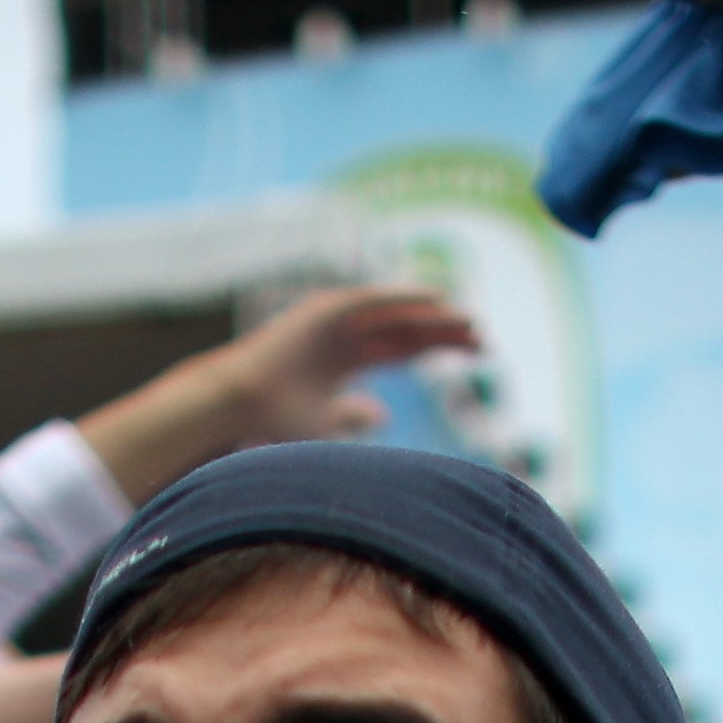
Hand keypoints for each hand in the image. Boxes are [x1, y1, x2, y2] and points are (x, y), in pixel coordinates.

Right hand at [84, 283, 485, 496]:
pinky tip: (435, 299)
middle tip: (485, 340)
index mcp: (342, 361)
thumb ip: (351, 415)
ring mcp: (330, 321)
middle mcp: (340, 336)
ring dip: (431, 315)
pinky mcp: (322, 310)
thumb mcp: (324, 424)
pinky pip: (372, 300)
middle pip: (404, 329)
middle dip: (444, 333)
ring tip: (470, 321)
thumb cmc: (272, 426)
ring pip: (394, 313)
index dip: (437, 349)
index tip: (476, 354)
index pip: (401, 350)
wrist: (237, 408)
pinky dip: (402, 296)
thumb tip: (383, 415)